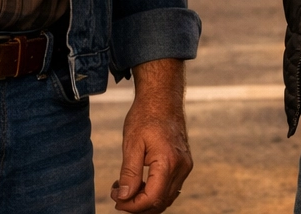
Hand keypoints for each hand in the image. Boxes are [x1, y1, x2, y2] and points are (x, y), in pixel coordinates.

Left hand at [114, 69, 190, 212]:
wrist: (162, 97)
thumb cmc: (146, 115)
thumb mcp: (132, 143)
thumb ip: (129, 173)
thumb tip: (123, 197)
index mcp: (168, 162)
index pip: (152, 198)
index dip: (132, 206)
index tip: (116, 200)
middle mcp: (181, 167)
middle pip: (160, 202)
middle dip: (138, 205)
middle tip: (117, 196)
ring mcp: (185, 165)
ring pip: (167, 197)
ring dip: (146, 200)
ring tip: (125, 189)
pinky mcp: (184, 163)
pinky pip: (170, 187)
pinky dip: (155, 191)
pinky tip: (139, 183)